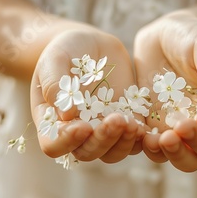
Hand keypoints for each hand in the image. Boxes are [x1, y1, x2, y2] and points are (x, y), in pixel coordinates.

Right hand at [30, 29, 144, 163]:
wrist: (92, 44)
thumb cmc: (65, 51)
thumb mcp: (54, 60)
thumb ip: (55, 85)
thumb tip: (65, 117)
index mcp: (52, 121)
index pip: (53, 145)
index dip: (66, 142)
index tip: (82, 126)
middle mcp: (77, 133)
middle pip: (86, 152)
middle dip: (102, 141)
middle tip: (116, 120)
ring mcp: (102, 130)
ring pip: (112, 153)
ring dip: (123, 143)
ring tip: (132, 123)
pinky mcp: (125, 124)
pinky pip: (134, 142)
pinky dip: (139, 138)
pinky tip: (144, 126)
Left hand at [134, 10, 196, 171]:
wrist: (161, 38)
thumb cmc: (189, 36)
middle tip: (179, 127)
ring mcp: (181, 128)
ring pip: (187, 159)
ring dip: (175, 155)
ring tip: (158, 139)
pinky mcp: (156, 128)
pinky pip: (157, 150)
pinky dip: (151, 149)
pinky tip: (142, 136)